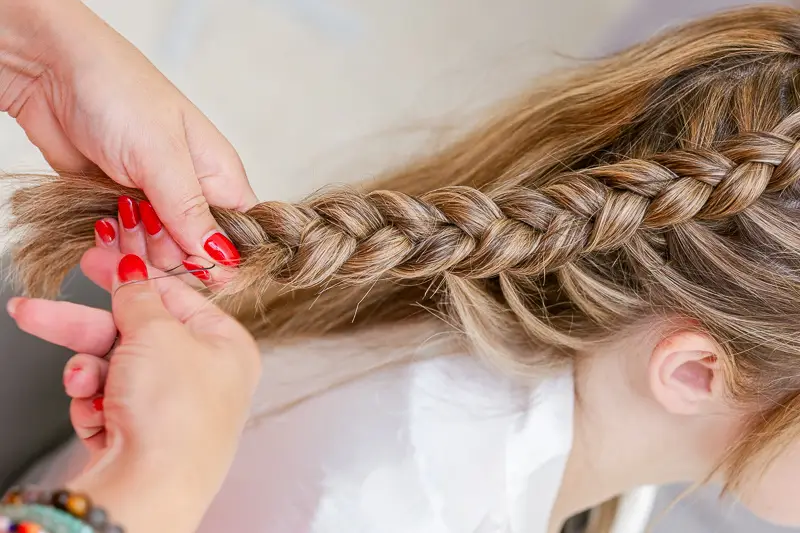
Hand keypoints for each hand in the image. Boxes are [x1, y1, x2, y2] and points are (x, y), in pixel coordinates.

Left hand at [0, 0, 256, 283]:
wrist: (48, 71)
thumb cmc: (118, 92)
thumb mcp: (162, 155)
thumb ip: (191, 212)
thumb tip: (223, 259)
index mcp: (221, 177)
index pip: (240, 237)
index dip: (220, 258)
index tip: (190, 259)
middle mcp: (193, 193)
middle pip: (195, 255)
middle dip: (166, 249)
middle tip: (142, 215)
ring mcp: (155, 202)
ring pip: (157, 256)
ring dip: (133, 244)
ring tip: (117, 209)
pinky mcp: (119, 208)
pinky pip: (125, 245)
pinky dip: (110, 241)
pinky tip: (102, 220)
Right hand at [8, 248, 260, 531]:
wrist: (149, 492)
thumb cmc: (174, 414)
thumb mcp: (157, 333)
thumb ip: (140, 295)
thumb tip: (134, 269)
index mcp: (227, 346)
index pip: (176, 298)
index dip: (133, 277)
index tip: (97, 258)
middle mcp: (205, 377)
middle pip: (136, 334)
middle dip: (83, 327)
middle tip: (37, 310)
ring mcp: (172, 409)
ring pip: (113, 369)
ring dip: (89, 372)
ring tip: (83, 383)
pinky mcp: (142, 436)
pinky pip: (106, 401)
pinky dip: (93, 404)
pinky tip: (96, 416)